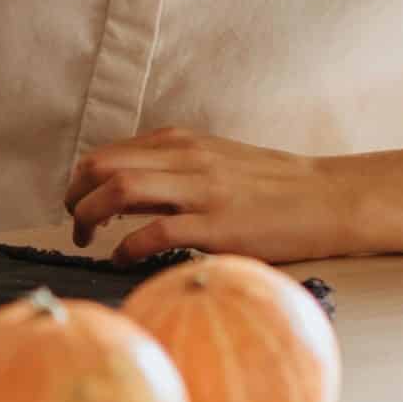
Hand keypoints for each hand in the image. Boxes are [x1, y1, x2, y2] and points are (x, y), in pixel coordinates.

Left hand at [64, 128, 347, 262]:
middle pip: (102, 165)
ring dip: (90, 216)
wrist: (328, 198)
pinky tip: (123, 259)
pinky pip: (155, 233)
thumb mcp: (216, 160)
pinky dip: (127, 247)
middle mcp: (186, 158)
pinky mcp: (218, 226)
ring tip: (86, 239)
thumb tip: (125, 190)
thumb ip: (174, 168)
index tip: (78, 203)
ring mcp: (201, 190)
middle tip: (75, 224)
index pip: (108, 152)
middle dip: (75, 195)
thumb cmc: (272, 186)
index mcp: (182, 142)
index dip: (81, 180)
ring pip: (119, 189)